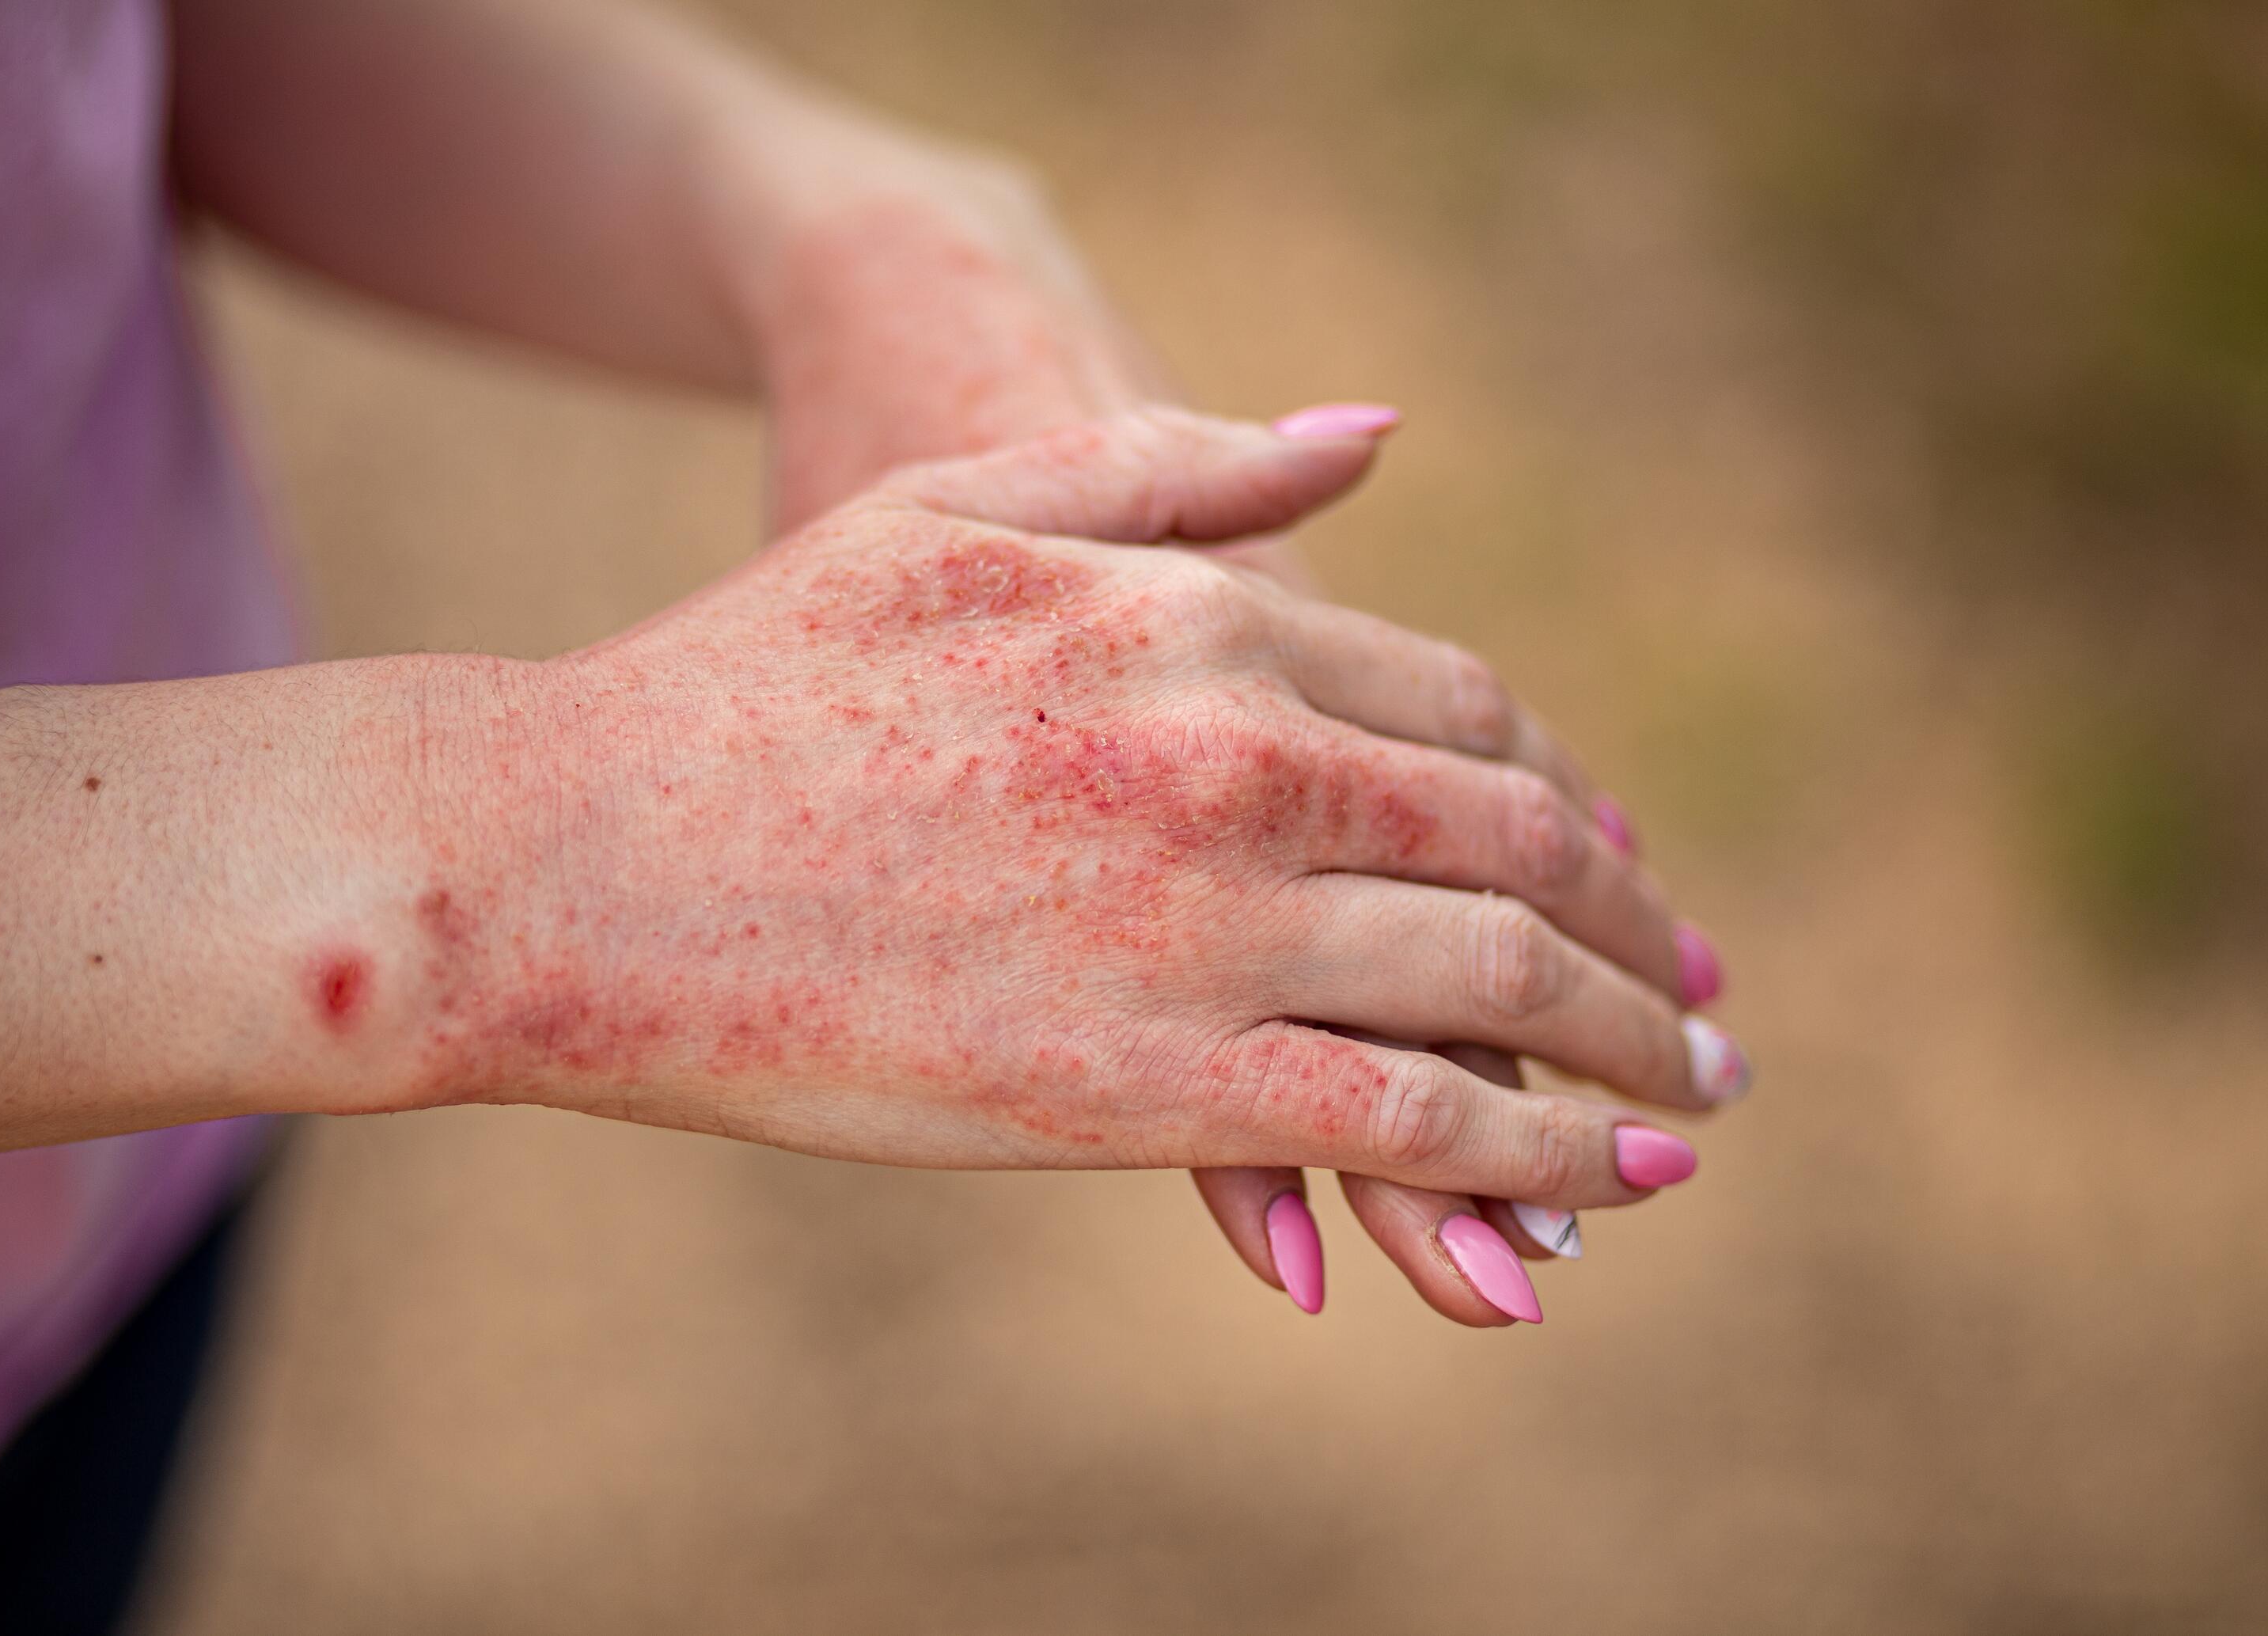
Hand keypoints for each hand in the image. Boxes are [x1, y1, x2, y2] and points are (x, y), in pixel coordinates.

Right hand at [735, 129, 1745, 1325]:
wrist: (568, 849)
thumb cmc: (750, 672)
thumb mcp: (966, 501)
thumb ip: (1183, 466)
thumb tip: (1373, 433)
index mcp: (1203, 616)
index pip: (1464, 708)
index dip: (1557, 795)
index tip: (1605, 865)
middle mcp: (1239, 755)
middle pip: (1519, 842)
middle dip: (1637, 932)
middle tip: (1700, 1003)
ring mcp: (1206, 921)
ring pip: (1498, 985)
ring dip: (1622, 1054)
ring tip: (1686, 1106)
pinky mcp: (1152, 1084)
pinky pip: (1405, 1125)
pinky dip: (1528, 1164)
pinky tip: (1594, 1197)